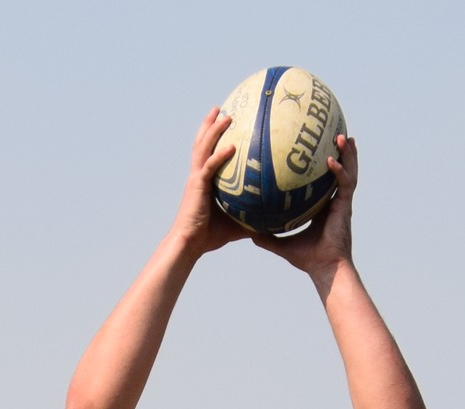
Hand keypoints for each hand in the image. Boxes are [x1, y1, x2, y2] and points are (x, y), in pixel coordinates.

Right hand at [171, 108, 249, 257]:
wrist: (189, 244)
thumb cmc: (209, 236)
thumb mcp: (236, 224)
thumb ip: (252, 218)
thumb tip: (274, 221)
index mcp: (204, 181)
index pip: (207, 153)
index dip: (213, 137)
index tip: (224, 123)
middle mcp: (198, 175)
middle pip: (202, 142)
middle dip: (210, 124)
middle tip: (221, 108)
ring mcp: (196, 179)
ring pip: (203, 147)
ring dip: (214, 130)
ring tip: (225, 115)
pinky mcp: (197, 186)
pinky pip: (210, 166)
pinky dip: (220, 156)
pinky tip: (232, 146)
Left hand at [255, 133, 354, 279]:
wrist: (325, 269)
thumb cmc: (307, 258)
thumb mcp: (281, 243)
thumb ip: (265, 235)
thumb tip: (245, 229)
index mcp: (324, 206)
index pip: (325, 180)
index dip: (325, 164)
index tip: (318, 148)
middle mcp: (335, 201)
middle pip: (342, 170)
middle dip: (342, 151)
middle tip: (336, 132)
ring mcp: (342, 202)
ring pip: (349, 172)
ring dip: (348, 154)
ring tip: (343, 136)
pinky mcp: (345, 206)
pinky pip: (344, 183)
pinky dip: (339, 171)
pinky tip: (331, 160)